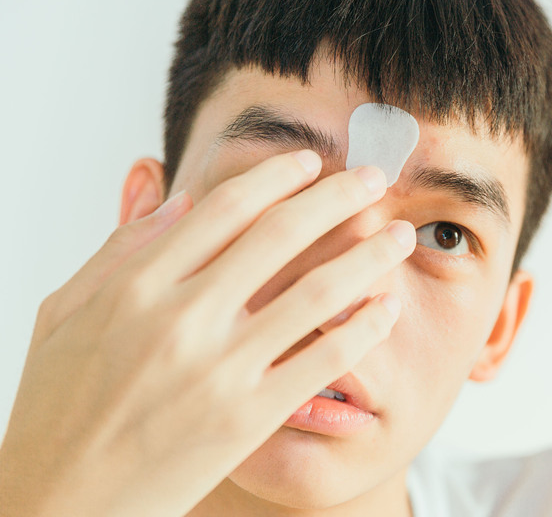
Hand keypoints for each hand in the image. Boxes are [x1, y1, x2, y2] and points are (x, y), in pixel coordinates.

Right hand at [0, 150, 415, 516]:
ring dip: (368, 255)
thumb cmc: (58, 408)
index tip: (311, 163)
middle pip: (281, 235)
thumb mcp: (65, 315)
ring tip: (400, 236)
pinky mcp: (247, 418)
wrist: (60, 502)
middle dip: (339, 197)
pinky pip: (323, 362)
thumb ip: (120, 249)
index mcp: (136, 286)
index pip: (225, 208)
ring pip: (316, 292)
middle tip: (376, 179)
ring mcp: (219, 369)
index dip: (277, 176)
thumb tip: (181, 199)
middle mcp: (181, 318)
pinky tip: (387, 307)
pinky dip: (364, 328)